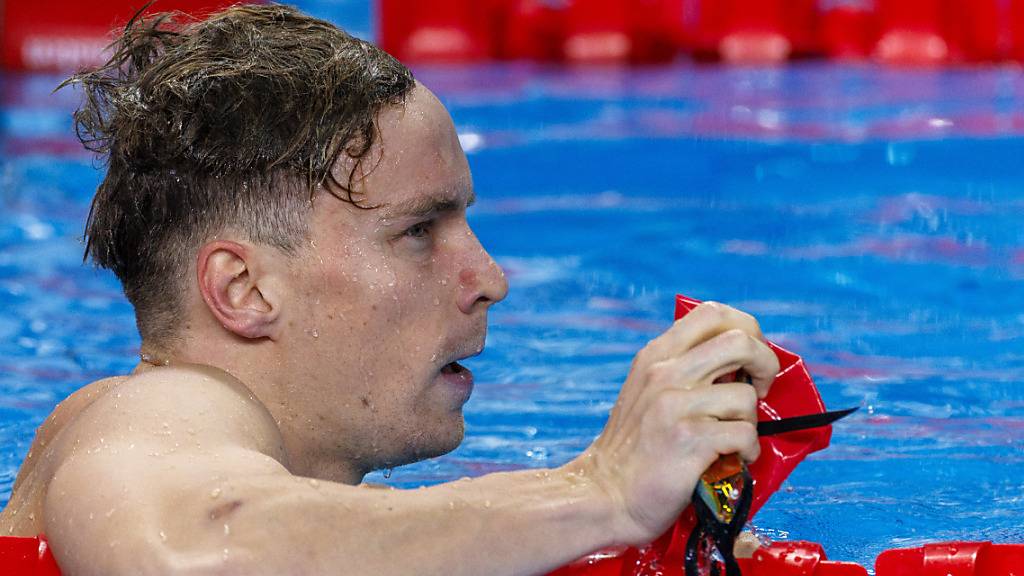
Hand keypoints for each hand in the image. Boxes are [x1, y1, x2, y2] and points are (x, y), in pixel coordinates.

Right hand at [572, 302, 779, 545]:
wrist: (606, 494)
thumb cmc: (637, 448)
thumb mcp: (648, 392)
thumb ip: (684, 370)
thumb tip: (742, 363)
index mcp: (657, 355)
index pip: (712, 312)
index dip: (747, 330)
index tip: (749, 361)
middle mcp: (664, 372)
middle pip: (740, 340)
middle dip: (766, 365)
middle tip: (760, 391)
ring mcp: (673, 405)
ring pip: (746, 397)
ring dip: (751, 423)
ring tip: (731, 439)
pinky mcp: (687, 440)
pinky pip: (744, 435)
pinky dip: (747, 451)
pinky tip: (730, 460)